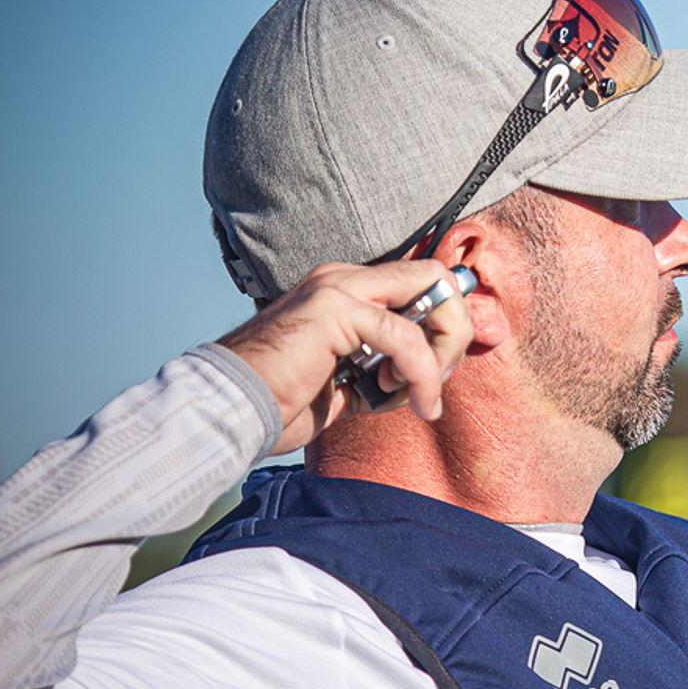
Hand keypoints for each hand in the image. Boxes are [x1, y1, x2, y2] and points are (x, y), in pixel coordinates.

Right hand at [215, 261, 473, 454]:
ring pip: (432, 297)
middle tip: (438, 380)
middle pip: (436, 276)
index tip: (440, 371)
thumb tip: (434, 370)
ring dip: (442, 357)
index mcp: (347, 290)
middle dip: (455, 330)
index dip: (447, 323)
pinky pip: (407, 336)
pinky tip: (412, 400)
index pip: (423, 282)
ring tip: (419, 396)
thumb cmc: (282, 402)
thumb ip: (388, 365)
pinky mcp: (333, 309)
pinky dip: (423, 373)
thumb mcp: (352, 380)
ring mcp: (337, 288)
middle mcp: (344, 279)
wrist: (232, 411)